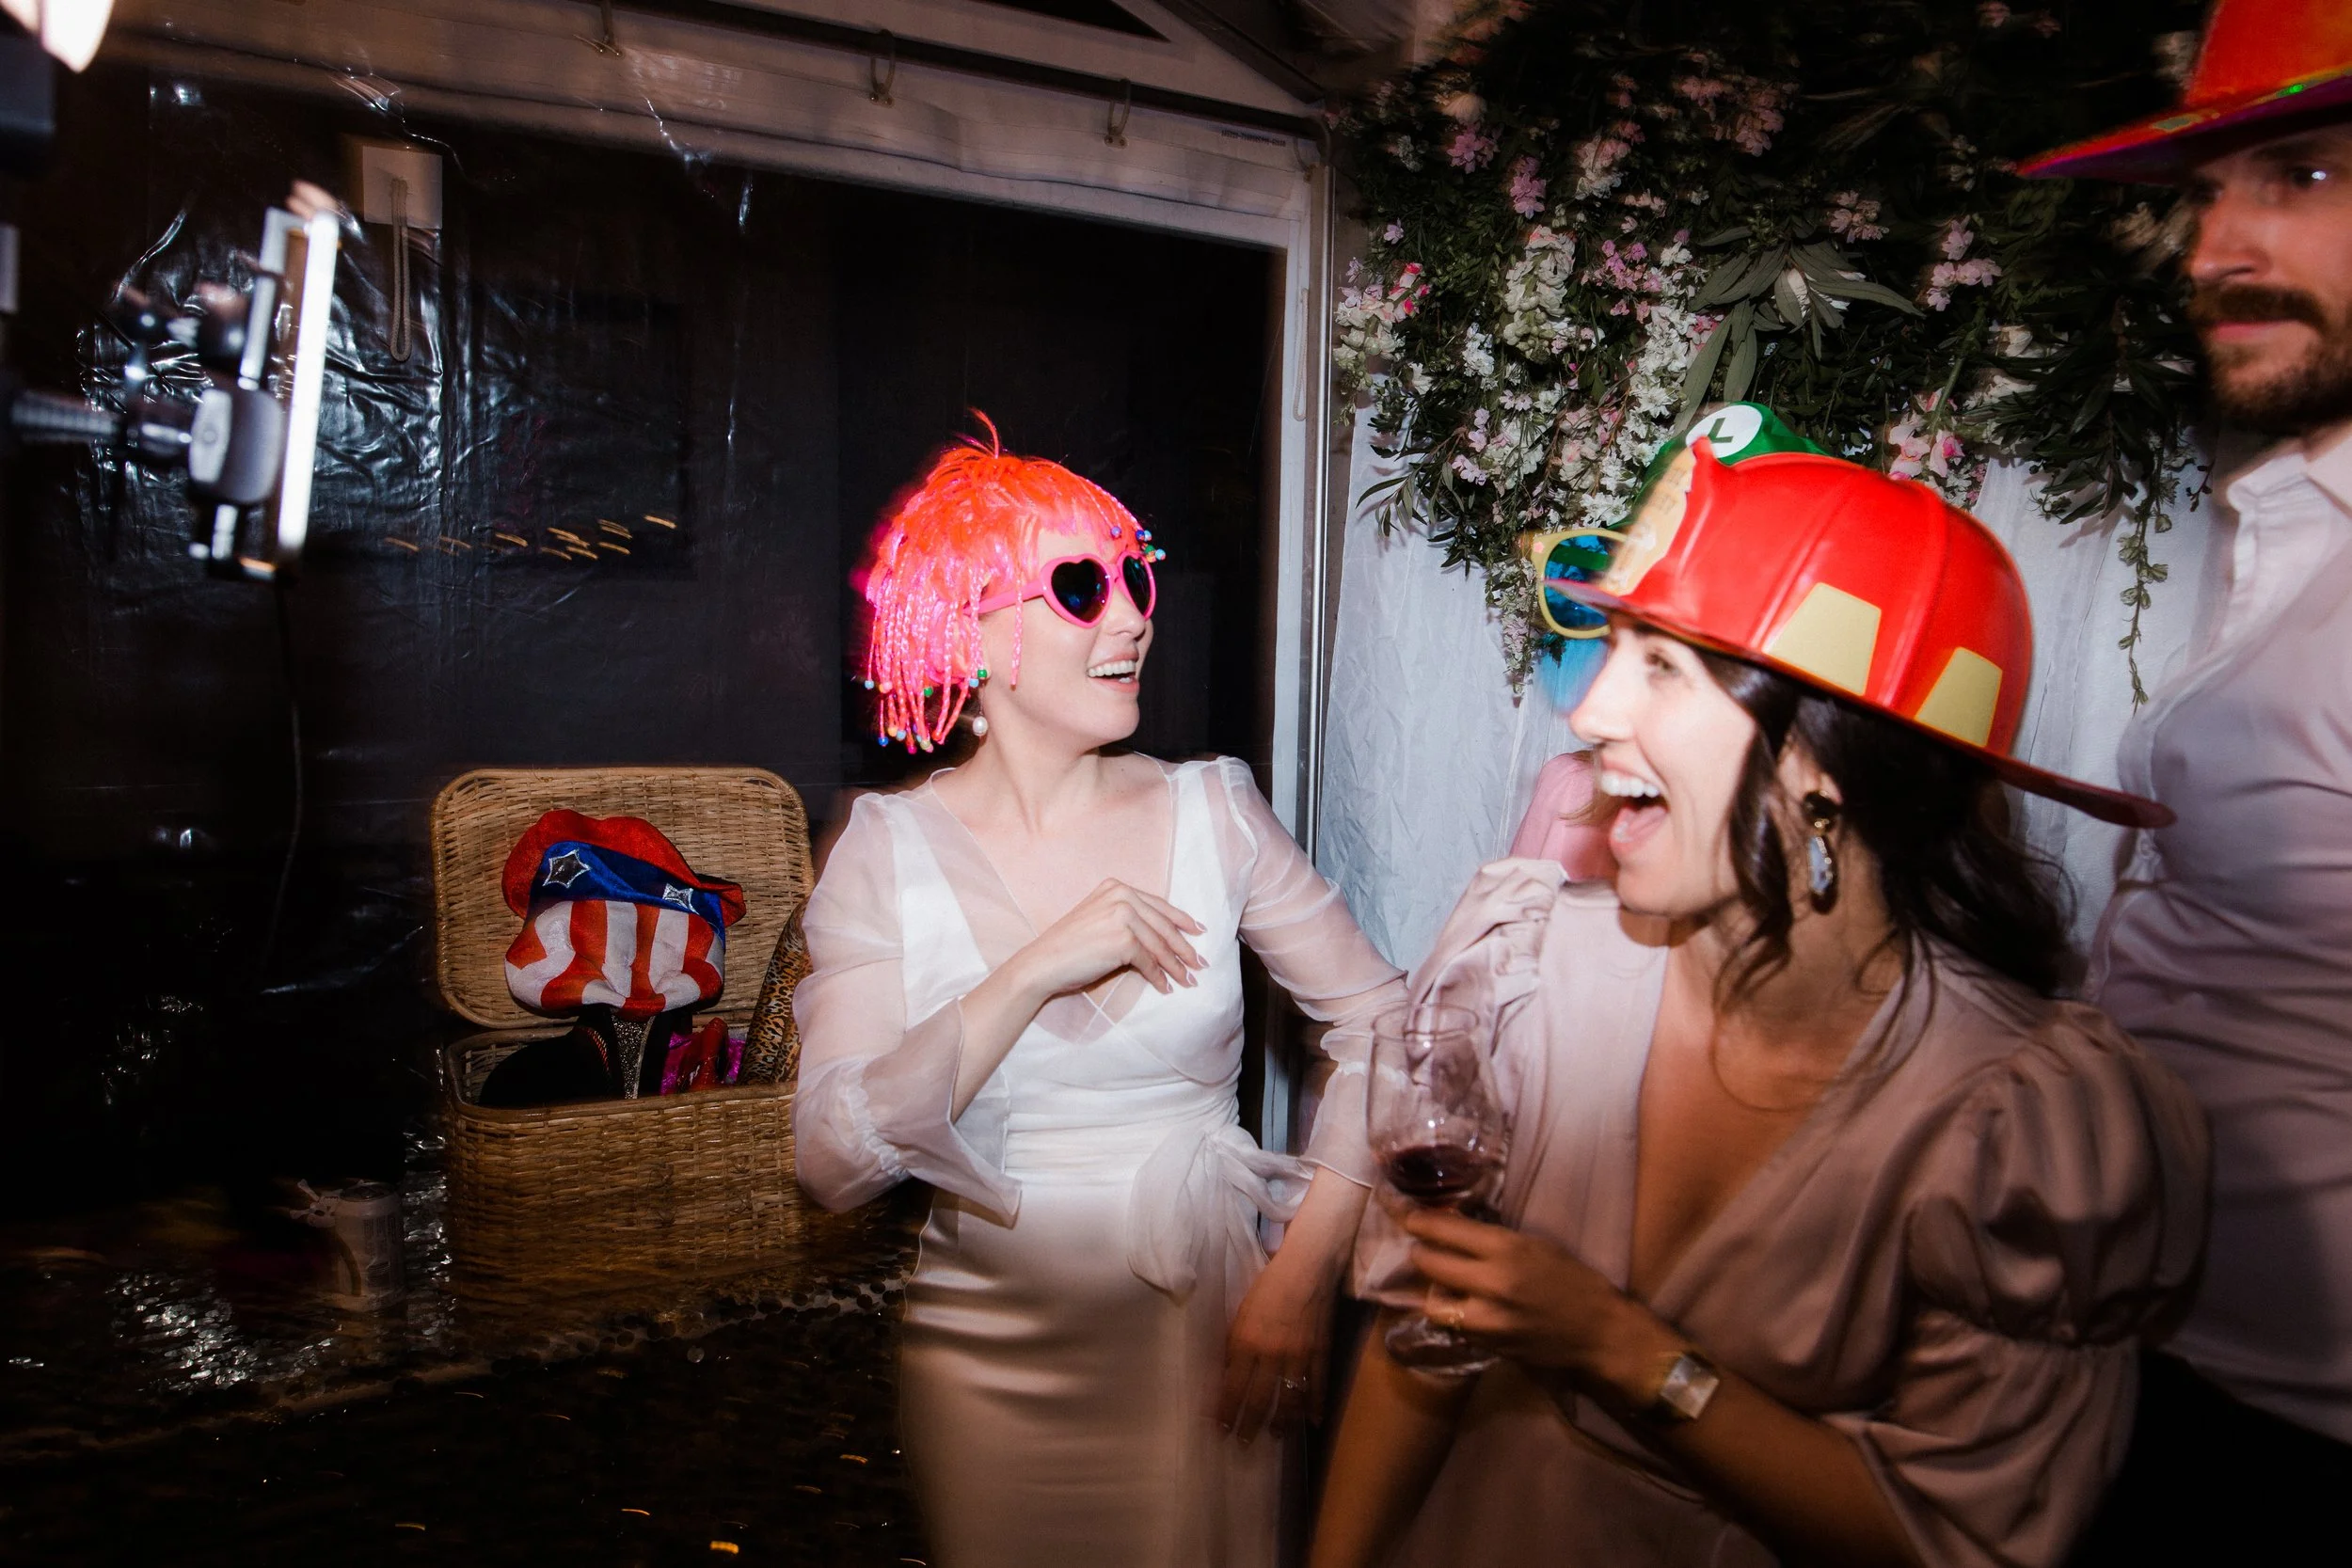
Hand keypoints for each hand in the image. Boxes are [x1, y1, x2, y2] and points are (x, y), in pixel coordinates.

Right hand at [1011, 879, 1205, 997]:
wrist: (1043, 963)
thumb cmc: (1069, 947)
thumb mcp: (1099, 920)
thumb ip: (1127, 919)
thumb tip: (1162, 938)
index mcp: (1116, 887)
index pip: (1158, 905)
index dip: (1181, 920)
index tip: (1197, 931)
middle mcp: (1121, 896)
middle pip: (1163, 925)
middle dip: (1184, 947)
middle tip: (1199, 963)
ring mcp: (1122, 916)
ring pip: (1159, 945)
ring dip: (1176, 966)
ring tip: (1188, 980)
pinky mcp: (1123, 940)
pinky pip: (1148, 962)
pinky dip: (1158, 977)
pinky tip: (1164, 987)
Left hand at [1218, 1239, 1333, 1443]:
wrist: (1308, 1267)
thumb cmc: (1269, 1284)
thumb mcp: (1242, 1312)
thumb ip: (1236, 1344)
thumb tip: (1229, 1371)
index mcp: (1247, 1342)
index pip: (1233, 1387)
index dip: (1226, 1412)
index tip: (1220, 1429)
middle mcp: (1272, 1355)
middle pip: (1260, 1401)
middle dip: (1250, 1425)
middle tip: (1244, 1443)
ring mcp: (1299, 1356)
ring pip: (1290, 1399)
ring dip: (1282, 1423)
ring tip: (1275, 1436)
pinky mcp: (1321, 1352)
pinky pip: (1318, 1385)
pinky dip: (1315, 1406)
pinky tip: (1312, 1422)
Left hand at [1404, 1207, 1675, 1395]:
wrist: (1598, 1333)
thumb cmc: (1573, 1280)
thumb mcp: (1535, 1245)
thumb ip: (1491, 1238)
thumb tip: (1451, 1225)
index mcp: (1506, 1248)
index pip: (1443, 1228)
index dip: (1417, 1219)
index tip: (1404, 1212)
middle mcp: (1491, 1283)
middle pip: (1427, 1262)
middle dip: (1421, 1252)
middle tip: (1425, 1246)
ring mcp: (1486, 1318)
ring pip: (1432, 1301)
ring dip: (1434, 1290)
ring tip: (1447, 1283)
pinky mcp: (1486, 1344)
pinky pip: (1453, 1325)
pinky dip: (1453, 1314)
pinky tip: (1466, 1306)